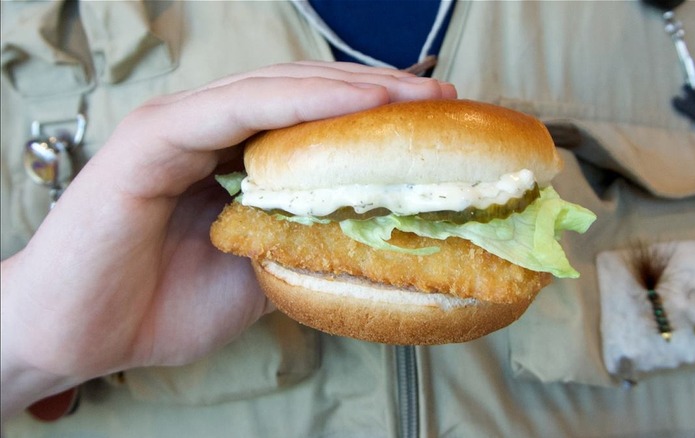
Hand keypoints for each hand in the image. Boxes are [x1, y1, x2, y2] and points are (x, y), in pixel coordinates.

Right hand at [0, 61, 456, 419]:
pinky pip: (239, 106)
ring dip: (352, 89)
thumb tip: (366, 239)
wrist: (78, 333)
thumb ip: (301, 245)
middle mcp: (209, 130)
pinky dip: (302, 102)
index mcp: (231, 158)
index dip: (373, 119)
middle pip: (306, 94)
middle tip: (442, 102)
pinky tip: (356, 105)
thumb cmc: (159, 306)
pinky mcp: (157, 134)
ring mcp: (182, 125)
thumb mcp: (257, 275)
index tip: (434, 127)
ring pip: (280, 88)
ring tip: (414, 100)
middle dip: (376, 96)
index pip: (312, 122)